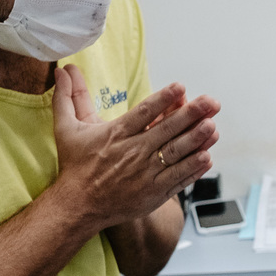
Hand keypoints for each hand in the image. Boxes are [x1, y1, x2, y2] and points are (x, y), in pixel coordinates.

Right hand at [50, 65, 219, 228]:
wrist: (78, 206)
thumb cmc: (75, 166)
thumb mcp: (66, 128)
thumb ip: (67, 97)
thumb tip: (63, 69)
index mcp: (115, 135)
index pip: (143, 113)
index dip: (163, 99)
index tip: (180, 87)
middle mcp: (133, 153)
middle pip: (166, 131)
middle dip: (190, 115)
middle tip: (210, 102)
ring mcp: (145, 175)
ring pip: (175, 155)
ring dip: (196, 140)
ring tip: (213, 127)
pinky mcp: (153, 193)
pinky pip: (177, 179)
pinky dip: (193, 169)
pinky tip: (207, 157)